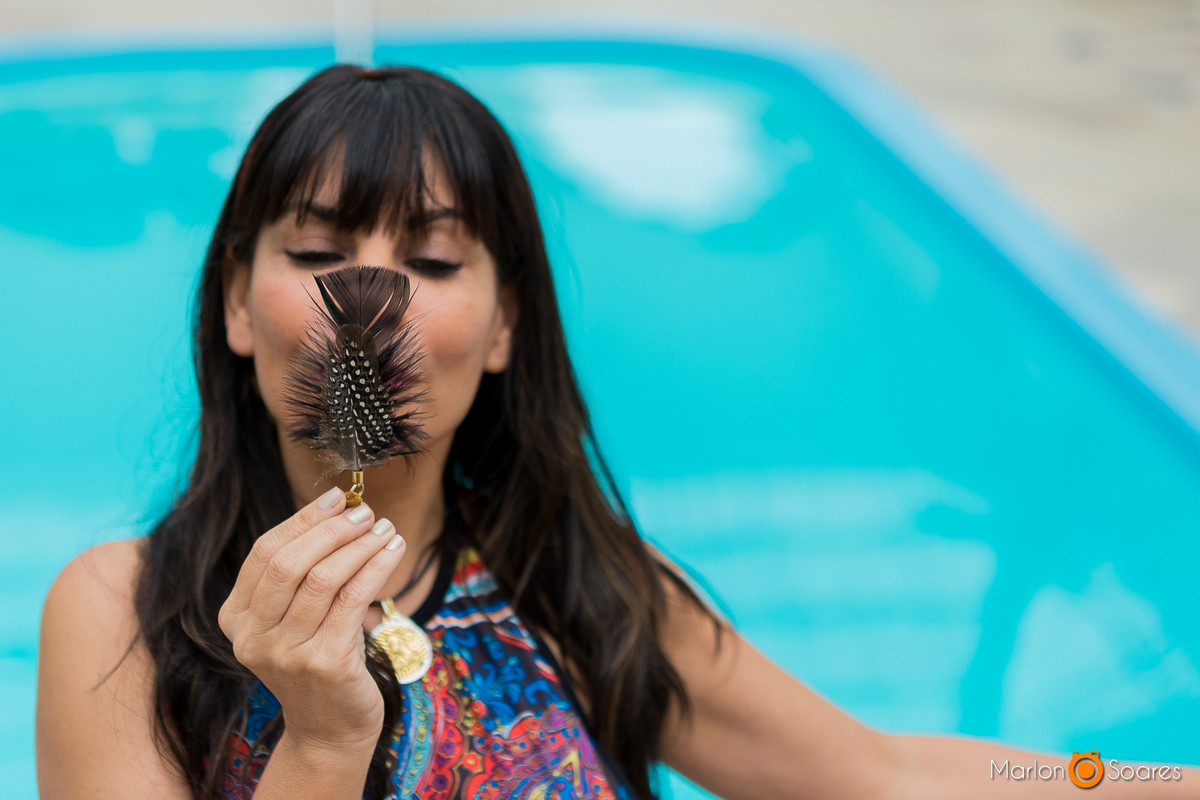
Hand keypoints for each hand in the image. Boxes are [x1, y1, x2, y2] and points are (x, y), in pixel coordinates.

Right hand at [218, 488, 406, 751]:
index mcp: (234, 619)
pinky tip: (394, 551)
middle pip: (289, 562)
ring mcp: (285, 653)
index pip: (265, 553)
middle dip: (332, 529)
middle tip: (366, 512)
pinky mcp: (324, 663)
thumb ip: (299, 574)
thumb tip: (338, 510)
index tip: (337, 497)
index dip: (303, 519)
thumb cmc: (316, 661)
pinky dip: (376, 567)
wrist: (329, 730)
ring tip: (386, 529)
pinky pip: (353, 599)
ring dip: (360, 545)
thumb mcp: (292, 620)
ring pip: (324, 578)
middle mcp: (252, 637)